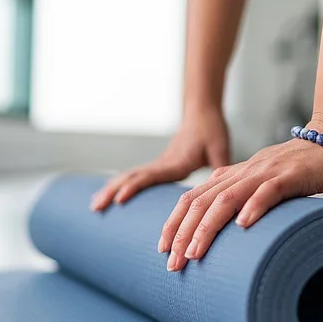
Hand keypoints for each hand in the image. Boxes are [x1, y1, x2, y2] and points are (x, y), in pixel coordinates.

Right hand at [90, 107, 229, 210]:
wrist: (202, 113)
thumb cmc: (212, 130)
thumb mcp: (221, 148)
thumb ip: (223, 167)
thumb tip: (229, 189)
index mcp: (175, 162)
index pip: (151, 175)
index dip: (135, 187)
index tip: (120, 198)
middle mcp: (162, 164)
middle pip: (132, 177)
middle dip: (113, 192)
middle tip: (95, 208)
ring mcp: (158, 164)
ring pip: (129, 177)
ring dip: (110, 190)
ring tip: (94, 206)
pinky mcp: (159, 166)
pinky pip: (135, 176)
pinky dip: (120, 186)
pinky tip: (111, 195)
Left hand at [160, 124, 322, 270]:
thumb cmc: (299, 169)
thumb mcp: (262, 183)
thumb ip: (242, 197)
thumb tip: (225, 229)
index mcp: (233, 175)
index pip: (192, 198)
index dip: (174, 223)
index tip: (163, 250)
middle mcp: (243, 173)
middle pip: (202, 202)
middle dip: (183, 233)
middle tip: (172, 263)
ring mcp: (265, 173)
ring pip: (227, 199)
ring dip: (207, 227)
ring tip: (195, 253)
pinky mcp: (291, 176)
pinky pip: (268, 191)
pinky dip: (254, 207)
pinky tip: (243, 225)